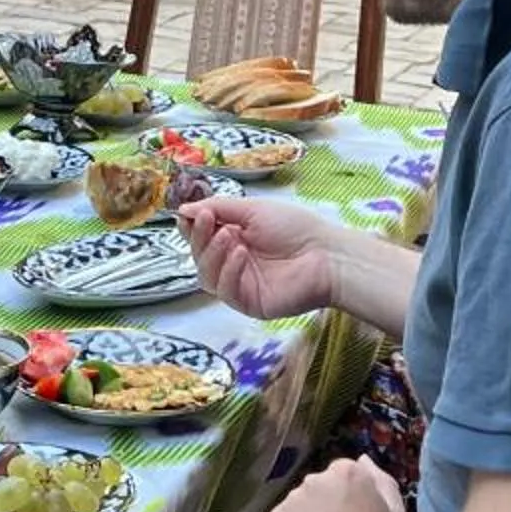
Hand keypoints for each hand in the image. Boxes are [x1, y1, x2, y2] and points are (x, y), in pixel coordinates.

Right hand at [177, 194, 338, 320]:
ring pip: (206, 276)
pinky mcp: (248, 302)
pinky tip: (240, 254)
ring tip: (229, 237)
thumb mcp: (253, 210)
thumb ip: (219, 208)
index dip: (192, 226)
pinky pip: (225, 291)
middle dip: (199, 237)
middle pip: (199, 256)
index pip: (201, 235)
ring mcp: (240, 283)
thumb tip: (184, 210)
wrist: (327, 255)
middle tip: (207, 220)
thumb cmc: (296, 228)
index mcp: (234, 237)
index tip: (188, 214)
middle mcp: (233, 261)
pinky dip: (228, 271)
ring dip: (212, 254)